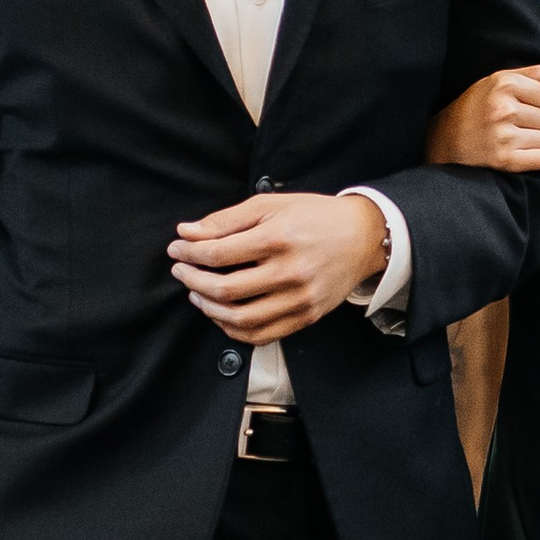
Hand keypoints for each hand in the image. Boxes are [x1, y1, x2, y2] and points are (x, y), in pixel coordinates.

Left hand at [169, 189, 389, 342]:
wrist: (363, 237)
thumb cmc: (315, 216)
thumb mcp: (271, 204)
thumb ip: (227, 220)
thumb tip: (187, 233)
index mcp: (279, 238)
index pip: (218, 253)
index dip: (189, 253)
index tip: (177, 249)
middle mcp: (289, 272)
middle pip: (225, 288)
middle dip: (192, 280)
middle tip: (181, 271)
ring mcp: (299, 299)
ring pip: (239, 318)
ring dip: (209, 308)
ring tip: (197, 293)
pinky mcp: (305, 317)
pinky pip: (261, 335)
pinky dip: (233, 329)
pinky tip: (222, 313)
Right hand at [427, 65, 539, 171]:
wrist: (443, 140)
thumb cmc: (475, 108)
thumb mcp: (499, 81)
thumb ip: (536, 74)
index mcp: (504, 84)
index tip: (533, 107)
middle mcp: (504, 109)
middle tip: (525, 125)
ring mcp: (504, 136)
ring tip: (529, 138)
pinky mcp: (504, 160)